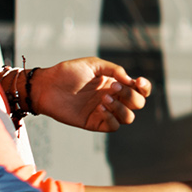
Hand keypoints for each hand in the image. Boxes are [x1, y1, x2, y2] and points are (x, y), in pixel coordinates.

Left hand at [19, 57, 151, 131]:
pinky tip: (99, 107)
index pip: (140, 90)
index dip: (145, 87)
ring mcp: (104, 111)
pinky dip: (111, 118)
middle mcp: (113, 98)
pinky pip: (113, 126)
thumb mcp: (93, 64)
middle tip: (114, 88)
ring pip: (129, 117)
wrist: (47, 86)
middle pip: (138, 104)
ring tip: (103, 99)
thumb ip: (114, 70)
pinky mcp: (94, 122)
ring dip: (121, 108)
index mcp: (115, 83)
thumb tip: (130, 81)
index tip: (138, 82)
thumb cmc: (68, 73)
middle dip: (130, 96)